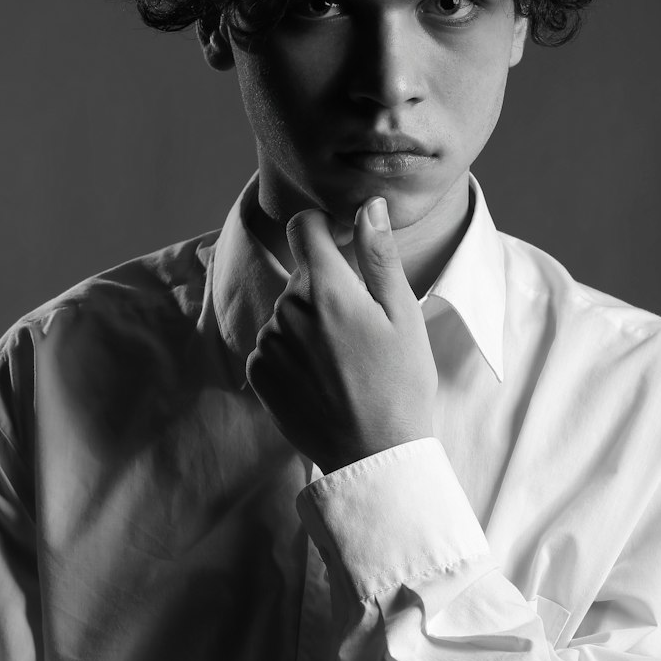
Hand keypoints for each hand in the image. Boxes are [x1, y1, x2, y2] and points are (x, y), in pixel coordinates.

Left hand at [246, 198, 437, 471]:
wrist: (374, 454)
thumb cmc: (400, 383)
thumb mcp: (402, 315)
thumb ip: (379, 255)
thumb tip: (370, 206)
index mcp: (325, 288)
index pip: (303, 227)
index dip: (323, 228)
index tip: (342, 245)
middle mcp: (287, 310)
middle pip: (301, 275)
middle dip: (327, 288)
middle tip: (362, 330)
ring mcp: (267, 343)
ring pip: (288, 312)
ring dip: (310, 323)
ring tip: (344, 361)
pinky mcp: (257, 373)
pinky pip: (273, 344)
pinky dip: (293, 353)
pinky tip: (322, 379)